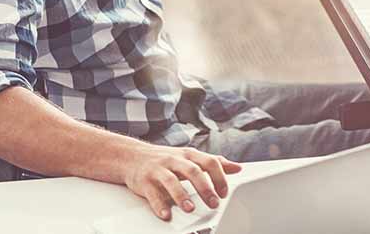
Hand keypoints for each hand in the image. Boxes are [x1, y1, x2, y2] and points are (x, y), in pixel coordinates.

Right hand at [124, 145, 241, 221]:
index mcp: (188, 155)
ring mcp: (159, 170)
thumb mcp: (190, 158)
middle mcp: (174, 160)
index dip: (219, 177)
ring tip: (190, 209)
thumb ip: (213, 163)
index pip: (208, 162)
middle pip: (192, 171)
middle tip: (213, 203)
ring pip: (171, 181)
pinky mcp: (144, 181)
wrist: (131, 156)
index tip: (224, 193)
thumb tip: (238, 167)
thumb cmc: (166, 159)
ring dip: (182, 196)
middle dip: (205, 188)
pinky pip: (152, 193)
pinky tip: (166, 214)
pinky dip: (159, 205)